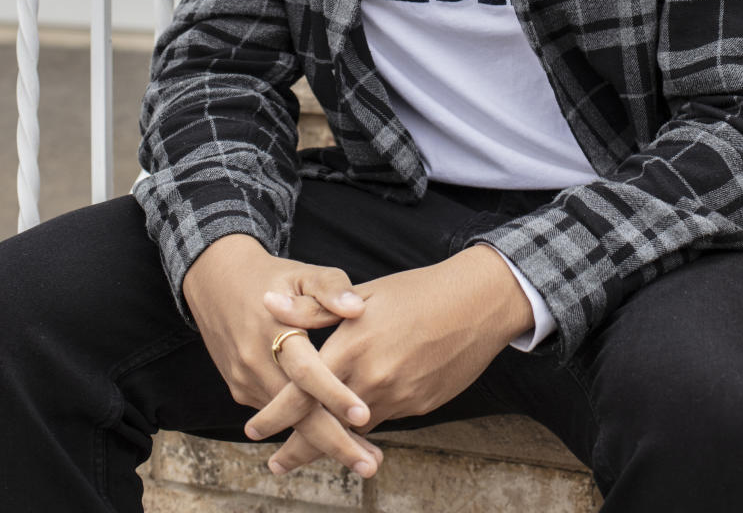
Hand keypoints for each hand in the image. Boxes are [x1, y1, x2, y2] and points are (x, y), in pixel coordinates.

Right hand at [181, 234, 383, 476]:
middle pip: (296, 412)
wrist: (217, 281)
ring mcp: (244, 379)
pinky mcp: (239, 389)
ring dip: (323, 441)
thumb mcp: (304, 273)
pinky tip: (335, 436)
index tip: (364, 415)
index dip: (334, 394)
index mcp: (275, 330)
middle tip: (371, 463)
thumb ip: (331, 289)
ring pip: (287, 420)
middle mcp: (255, 361)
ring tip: (364, 456)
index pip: (306, 371)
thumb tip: (356, 308)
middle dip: (334, 442)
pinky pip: (276, 412)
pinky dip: (303, 426)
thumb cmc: (275, 278)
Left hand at [245, 244, 533, 475]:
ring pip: (353, 429)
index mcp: (352, 347)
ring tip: (307, 451)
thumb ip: (313, 308)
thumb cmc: (417, 291)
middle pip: (323, 425)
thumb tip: (269, 304)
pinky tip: (357, 423)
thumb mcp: (364, 294)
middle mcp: (371, 379)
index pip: (302, 392)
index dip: (274, 416)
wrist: (478, 304)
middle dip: (297, 449)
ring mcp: (397, 396)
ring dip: (330, 441)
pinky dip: (364, 424)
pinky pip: (382, 419)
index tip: (252, 431)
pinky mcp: (418, 405)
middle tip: (276, 464)